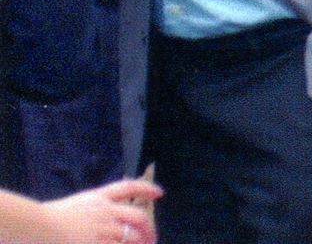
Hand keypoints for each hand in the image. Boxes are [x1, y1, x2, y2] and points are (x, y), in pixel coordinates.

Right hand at [41, 178, 161, 243]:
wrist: (38, 226)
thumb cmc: (48, 218)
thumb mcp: (74, 206)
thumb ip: (92, 210)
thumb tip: (107, 216)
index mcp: (98, 197)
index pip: (128, 187)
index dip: (146, 189)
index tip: (159, 193)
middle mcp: (106, 211)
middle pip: (138, 216)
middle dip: (149, 228)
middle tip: (152, 239)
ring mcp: (104, 228)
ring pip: (132, 236)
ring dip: (141, 243)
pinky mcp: (100, 243)